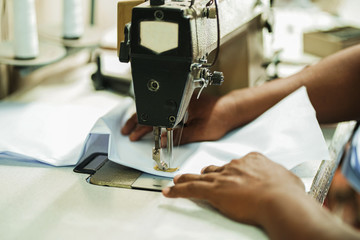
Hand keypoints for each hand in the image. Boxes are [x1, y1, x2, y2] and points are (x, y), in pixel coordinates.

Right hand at [121, 92, 238, 143]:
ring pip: (156, 110)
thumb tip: (162, 141)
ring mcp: (179, 102)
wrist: (232, 109)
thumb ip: (180, 136)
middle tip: (127, 131)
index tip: (133, 135)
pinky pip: (164, 110)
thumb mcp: (200, 131)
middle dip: (136, 122)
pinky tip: (149, 122)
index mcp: (180, 105)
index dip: (141, 127)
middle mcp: (178, 101)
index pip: (155, 117)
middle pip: (151, 111)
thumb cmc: (220, 117)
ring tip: (133, 126)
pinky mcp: (183, 104)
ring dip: (143, 119)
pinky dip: (153, 117)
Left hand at [162, 152, 304, 225]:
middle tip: (199, 176)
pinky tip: (170, 192)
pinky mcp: (214, 190)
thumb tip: (287, 182)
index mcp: (252, 160)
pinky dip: (178, 191)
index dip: (228, 171)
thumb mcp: (288, 180)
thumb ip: (281, 178)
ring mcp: (223, 177)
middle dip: (207, 173)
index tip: (227, 174)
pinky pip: (190, 189)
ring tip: (179, 180)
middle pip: (215, 169)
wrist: (279, 200)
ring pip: (200, 177)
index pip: (235, 164)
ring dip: (188, 179)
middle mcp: (235, 166)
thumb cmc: (287, 193)